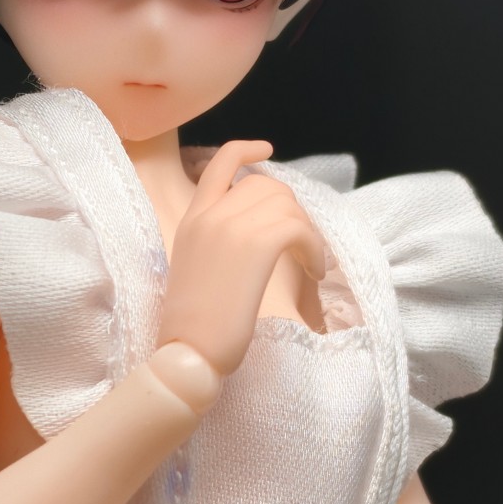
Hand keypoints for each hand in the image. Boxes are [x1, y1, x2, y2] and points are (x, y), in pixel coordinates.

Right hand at [156, 141, 325, 374]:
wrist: (188, 354)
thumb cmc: (194, 329)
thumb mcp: (196, 271)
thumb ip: (215, 245)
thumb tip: (252, 237)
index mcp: (192, 220)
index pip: (219, 164)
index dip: (246, 149)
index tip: (267, 149)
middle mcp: (210, 216)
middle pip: (267, 185)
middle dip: (292, 210)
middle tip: (301, 246)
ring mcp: (231, 228)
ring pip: (287, 205)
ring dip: (308, 233)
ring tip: (310, 264)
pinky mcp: (256, 246)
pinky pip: (298, 228)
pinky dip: (314, 248)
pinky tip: (313, 271)